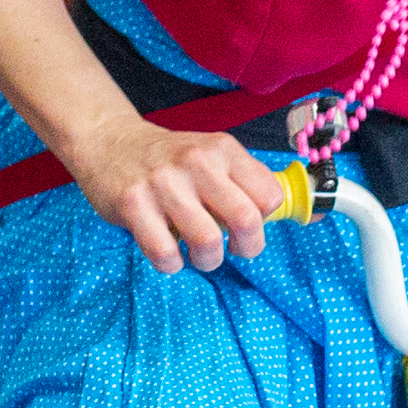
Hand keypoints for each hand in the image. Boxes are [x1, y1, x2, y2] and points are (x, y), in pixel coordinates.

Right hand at [65, 116, 283, 273]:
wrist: (109, 141)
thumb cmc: (170, 160)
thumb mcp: (212, 155)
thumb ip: (246, 182)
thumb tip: (298, 215)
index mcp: (223, 150)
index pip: (270, 196)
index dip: (265, 220)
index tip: (249, 224)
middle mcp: (197, 162)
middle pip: (246, 221)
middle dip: (248, 247)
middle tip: (235, 249)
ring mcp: (163, 184)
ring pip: (207, 243)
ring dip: (209, 261)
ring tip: (200, 254)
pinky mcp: (132, 204)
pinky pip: (165, 254)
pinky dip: (172, 265)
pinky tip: (170, 253)